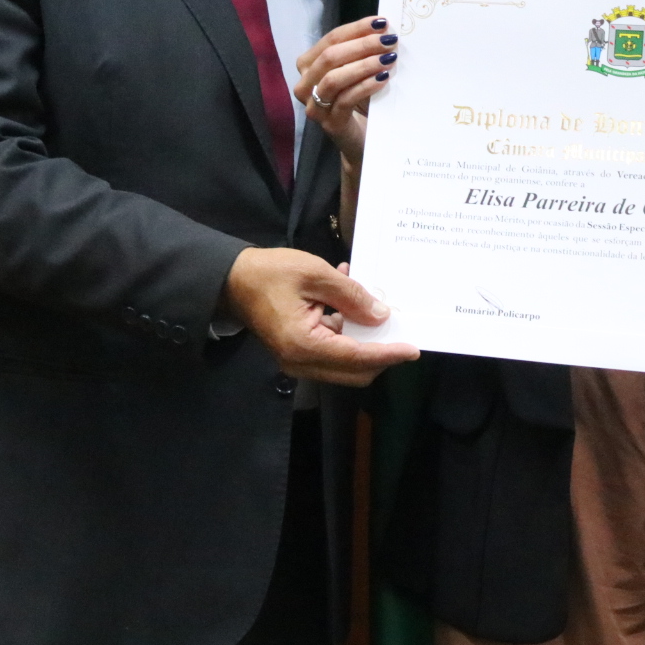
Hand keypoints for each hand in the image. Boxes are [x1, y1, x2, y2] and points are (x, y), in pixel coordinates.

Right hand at [222, 248, 417, 385]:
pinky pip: (332, 352)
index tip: (413, 349)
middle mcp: (301, 362)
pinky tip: (348, 301)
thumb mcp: (315, 274)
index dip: (388, 354)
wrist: (231, 280)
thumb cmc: (270, 273)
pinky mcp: (297, 353)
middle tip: (400, 329)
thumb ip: (351, 296)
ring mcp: (297, 361)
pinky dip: (347, 334)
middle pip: (355, 371)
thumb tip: (382, 317)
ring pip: (345, 364)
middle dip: (381, 354)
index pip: (357, 357)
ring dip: (364, 341)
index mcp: (304, 345)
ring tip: (371, 304)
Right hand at [293, 16, 397, 164]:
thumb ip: (362, 53)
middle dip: (361, 45)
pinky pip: (344, 100)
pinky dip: (365, 86)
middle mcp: (305, 83)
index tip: (382, 23)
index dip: (356, 29)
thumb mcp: (358, 72)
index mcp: (309, 64)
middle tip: (389, 41)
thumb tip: (384, 30)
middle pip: (330, 56)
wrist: (360, 139)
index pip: (331, 39)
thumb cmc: (358, 100)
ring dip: (363, 65)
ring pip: (334, 78)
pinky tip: (383, 78)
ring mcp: (314, 105)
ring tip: (388, 59)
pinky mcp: (328, 123)